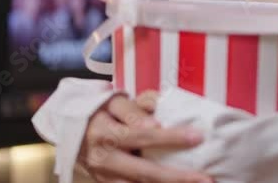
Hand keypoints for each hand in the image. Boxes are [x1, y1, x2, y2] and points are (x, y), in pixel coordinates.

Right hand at [79, 92, 211, 182]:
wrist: (72, 131)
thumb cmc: (101, 112)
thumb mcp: (115, 102)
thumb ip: (136, 109)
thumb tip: (157, 122)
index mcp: (105, 133)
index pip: (142, 135)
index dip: (170, 137)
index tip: (197, 137)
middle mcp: (103, 159)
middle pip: (144, 171)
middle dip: (176, 178)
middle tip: (205, 179)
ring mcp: (104, 177)